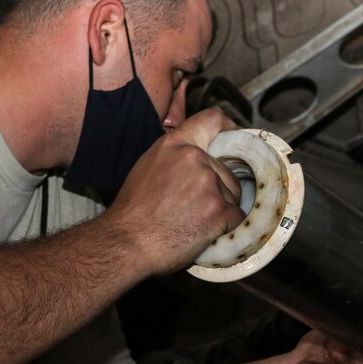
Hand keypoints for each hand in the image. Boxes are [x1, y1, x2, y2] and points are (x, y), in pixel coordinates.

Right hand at [106, 108, 245, 275]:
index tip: (235, 136)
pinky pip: (236, 216)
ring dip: (222, 208)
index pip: (211, 120)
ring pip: (233, 194)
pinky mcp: (219, 209)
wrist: (126, 243)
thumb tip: (196, 159)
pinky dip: (226, 226)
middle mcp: (194, 158)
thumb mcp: (148, 168)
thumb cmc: (132, 213)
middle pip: (226, 169)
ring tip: (194, 222)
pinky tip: (204, 232)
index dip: (229, 128)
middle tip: (197, 207)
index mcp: (174, 144)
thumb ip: (174, 158)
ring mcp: (208, 183)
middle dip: (220, 188)